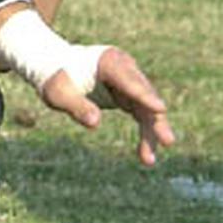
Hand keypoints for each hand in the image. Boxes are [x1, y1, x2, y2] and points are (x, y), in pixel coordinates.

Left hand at [40, 47, 175, 165]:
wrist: (55, 69)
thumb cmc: (54, 78)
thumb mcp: (58, 93)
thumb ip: (76, 106)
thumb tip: (95, 123)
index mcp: (109, 62)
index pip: (130, 81)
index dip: (144, 96)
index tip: (160, 109)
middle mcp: (126, 69)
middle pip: (145, 97)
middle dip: (155, 121)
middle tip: (168, 141)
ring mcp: (130, 82)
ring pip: (148, 110)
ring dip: (150, 134)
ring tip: (149, 160)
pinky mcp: (129, 96)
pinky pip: (142, 116)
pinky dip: (144, 134)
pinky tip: (145, 156)